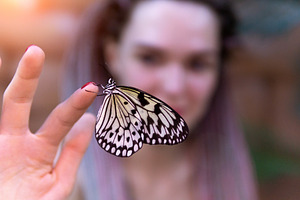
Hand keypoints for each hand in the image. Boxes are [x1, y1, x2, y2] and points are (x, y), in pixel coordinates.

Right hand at [0, 45, 97, 199]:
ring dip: (11, 81)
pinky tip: (0, 81)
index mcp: (37, 150)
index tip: (91, 88)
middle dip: (28, 77)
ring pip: (5, 108)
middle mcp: (14, 143)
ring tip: (22, 54)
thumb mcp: (58, 182)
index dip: (75, 104)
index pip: (60, 120)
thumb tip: (90, 121)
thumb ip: (72, 153)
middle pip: (19, 103)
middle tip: (37, 50)